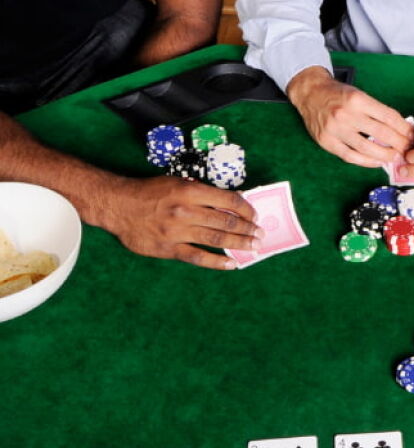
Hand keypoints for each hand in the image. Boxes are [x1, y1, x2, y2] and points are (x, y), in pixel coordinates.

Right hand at [102, 175, 262, 269]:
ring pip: (216, 239)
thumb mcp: (179, 183)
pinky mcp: (168, 248)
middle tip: (261, 234)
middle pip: (225, 221)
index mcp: (191, 191)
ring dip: (239, 243)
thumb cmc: (151, 192)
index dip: (246, 209)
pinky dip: (216, 262)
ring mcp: (177, 231)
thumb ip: (203, 193)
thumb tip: (231, 203)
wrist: (119, 205)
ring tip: (254, 247)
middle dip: (247, 228)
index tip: (255, 215)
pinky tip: (231, 264)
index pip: (228, 200)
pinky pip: (197, 257)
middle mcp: (186, 211)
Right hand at [287, 67, 413, 166]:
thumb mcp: (359, 95)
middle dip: (399, 143)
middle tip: (407, 148)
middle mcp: (347, 114)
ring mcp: (335, 130)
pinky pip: (350, 156)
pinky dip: (366, 161)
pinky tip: (377, 162)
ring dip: (386, 155)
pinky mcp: (326, 142)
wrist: (310, 93)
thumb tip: (400, 127)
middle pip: (381, 133)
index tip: (411, 134)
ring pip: (367, 148)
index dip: (403, 128)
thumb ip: (377, 110)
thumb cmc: (338, 94)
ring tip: (395, 157)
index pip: (388, 116)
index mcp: (358, 100)